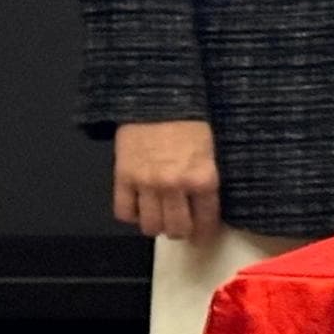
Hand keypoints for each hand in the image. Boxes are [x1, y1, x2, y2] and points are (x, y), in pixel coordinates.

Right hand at [115, 119, 220, 239]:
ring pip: (150, 226)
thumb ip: (206, 179)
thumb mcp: (210, 150)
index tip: (202, 235)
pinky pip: (124, 212)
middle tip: (181, 226)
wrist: (157, 98)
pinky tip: (139, 206)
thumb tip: (204, 205)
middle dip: (180, 231)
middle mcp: (175, 185)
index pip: (205, 220)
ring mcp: (147, 184)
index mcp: (202, 177)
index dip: (204, 232)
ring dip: (156, 225)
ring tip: (160, 216)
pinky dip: (131, 214)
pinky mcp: (123, 178)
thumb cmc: (189, 119)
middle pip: (176, 229)